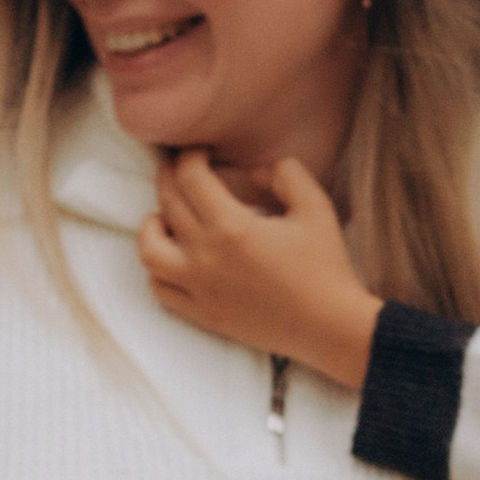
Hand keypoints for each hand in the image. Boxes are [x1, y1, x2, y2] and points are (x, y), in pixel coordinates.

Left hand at [137, 151, 381, 389]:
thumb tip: (256, 171)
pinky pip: (160, 290)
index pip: (190, 177)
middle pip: (167, 204)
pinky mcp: (203, 314)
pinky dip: (158, 270)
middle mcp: (207, 256)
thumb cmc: (326, 266)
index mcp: (233, 226)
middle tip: (176, 169)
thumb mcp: (316, 207)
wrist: (330, 327)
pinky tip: (175, 258)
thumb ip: (286, 174)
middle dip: (168, 177)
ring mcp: (200, 289)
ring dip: (151, 227)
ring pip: (149, 250)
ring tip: (166, 217)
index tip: (198, 152)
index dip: (189, 155)